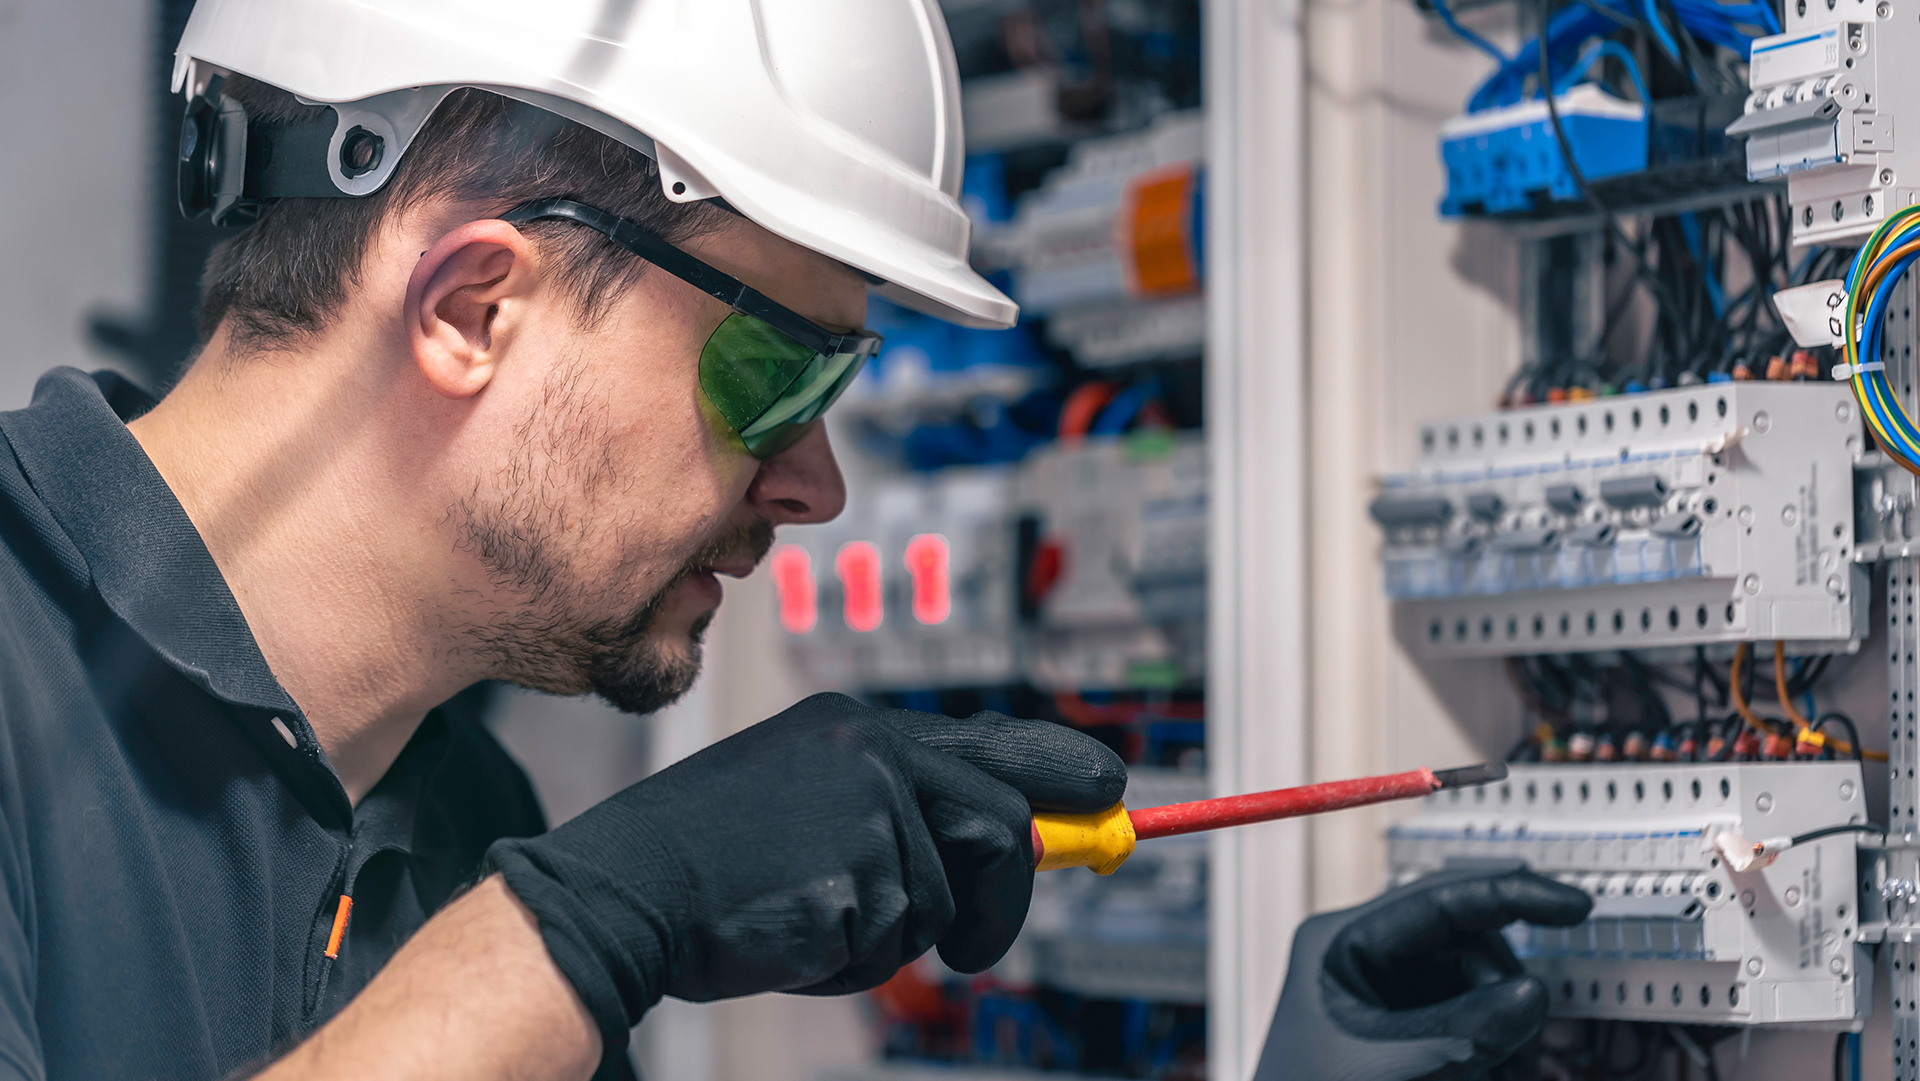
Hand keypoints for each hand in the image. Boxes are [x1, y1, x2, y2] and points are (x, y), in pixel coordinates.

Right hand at [484, 692, 1124, 1058]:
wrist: (622, 889)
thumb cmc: (715, 854)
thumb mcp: (811, 798)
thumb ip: (905, 809)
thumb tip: (1014, 841)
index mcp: (859, 727)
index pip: (991, 743)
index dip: (1062, 771)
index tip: (1112, 792)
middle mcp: (871, 754)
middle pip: (998, 830)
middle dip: (1002, 901)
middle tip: (980, 950)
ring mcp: (862, 815)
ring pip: (940, 903)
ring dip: (893, 935)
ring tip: (812, 916)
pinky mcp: (850, 880)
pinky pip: (890, 946)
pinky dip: (847, 963)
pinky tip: (787, 935)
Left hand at [1253, 868, 1591, 1080]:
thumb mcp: (1398, 1067)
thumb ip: (1469, 1027)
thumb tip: (1534, 993)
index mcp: (1337, 943)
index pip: (1437, 898)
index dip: (1512, 894)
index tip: (1575, 904)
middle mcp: (1358, 957)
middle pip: (1463, 943)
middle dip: (1500, 987)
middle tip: (1510, 1044)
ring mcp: (1381, 996)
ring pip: (1473, 985)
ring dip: (1499, 1026)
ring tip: (1488, 1069)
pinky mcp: (1401, 1031)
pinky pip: (1466, 1018)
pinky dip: (1488, 1046)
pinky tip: (1485, 1071)